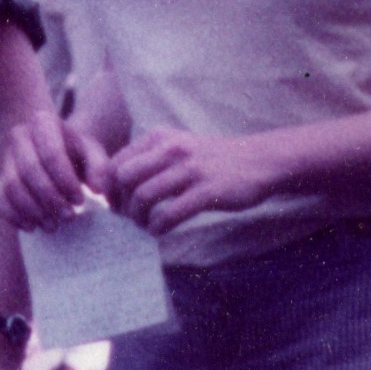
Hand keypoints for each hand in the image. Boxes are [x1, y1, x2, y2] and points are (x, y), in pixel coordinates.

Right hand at [0, 109, 107, 229]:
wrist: (53, 153)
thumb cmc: (77, 153)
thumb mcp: (93, 153)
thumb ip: (101, 169)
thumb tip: (98, 191)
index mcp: (44, 123)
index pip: (51, 153)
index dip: (66, 181)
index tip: (81, 200)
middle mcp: (19, 136)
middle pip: (29, 171)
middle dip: (50, 198)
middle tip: (69, 216)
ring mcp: (5, 158)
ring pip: (12, 187)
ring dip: (33, 211)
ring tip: (54, 225)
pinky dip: (14, 216)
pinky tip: (33, 226)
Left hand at [104, 127, 286, 234]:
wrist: (260, 160)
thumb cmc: (215, 159)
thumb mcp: (180, 147)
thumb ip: (151, 159)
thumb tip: (118, 186)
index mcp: (160, 138)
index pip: (117, 163)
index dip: (110, 188)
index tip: (117, 205)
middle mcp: (171, 149)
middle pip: (124, 178)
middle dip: (121, 203)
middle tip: (129, 217)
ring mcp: (190, 170)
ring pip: (144, 196)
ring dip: (138, 218)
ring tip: (145, 226)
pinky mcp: (207, 191)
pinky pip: (169, 213)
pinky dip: (158, 227)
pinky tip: (160, 231)